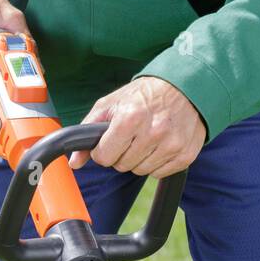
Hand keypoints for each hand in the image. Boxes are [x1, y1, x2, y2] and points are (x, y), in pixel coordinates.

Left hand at [68, 76, 206, 177]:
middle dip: (121, 153)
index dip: (103, 149)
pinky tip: (160, 144)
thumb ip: (88, 129)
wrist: (184, 86)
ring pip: (140, 171)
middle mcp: (153, 132)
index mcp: (130, 117)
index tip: (110, 139)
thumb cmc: (144, 94)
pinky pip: (159, 174)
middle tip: (131, 135)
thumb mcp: (111, 103)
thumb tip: (74, 162)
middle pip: (122, 165)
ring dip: (139, 159)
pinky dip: (156, 162)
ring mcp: (171, 145)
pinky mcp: (185, 155)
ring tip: (146, 138)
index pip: (104, 156)